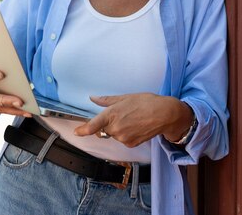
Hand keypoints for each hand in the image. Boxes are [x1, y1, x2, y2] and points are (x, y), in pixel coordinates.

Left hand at [73, 93, 192, 147]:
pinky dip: (128, 134)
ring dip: (120, 129)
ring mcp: (123, 138)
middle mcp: (115, 128)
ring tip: (133, 119)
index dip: (83, 130)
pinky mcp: (130, 144)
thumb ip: (106, 100)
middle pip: (105, 129)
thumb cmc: (146, 102)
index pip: (93, 125)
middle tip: (124, 115)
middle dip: (110, 124)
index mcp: (111, 114)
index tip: (77, 132)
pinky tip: (137, 126)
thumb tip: (93, 98)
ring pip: (115, 135)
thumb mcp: (125, 97)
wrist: (164, 114)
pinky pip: (124, 140)